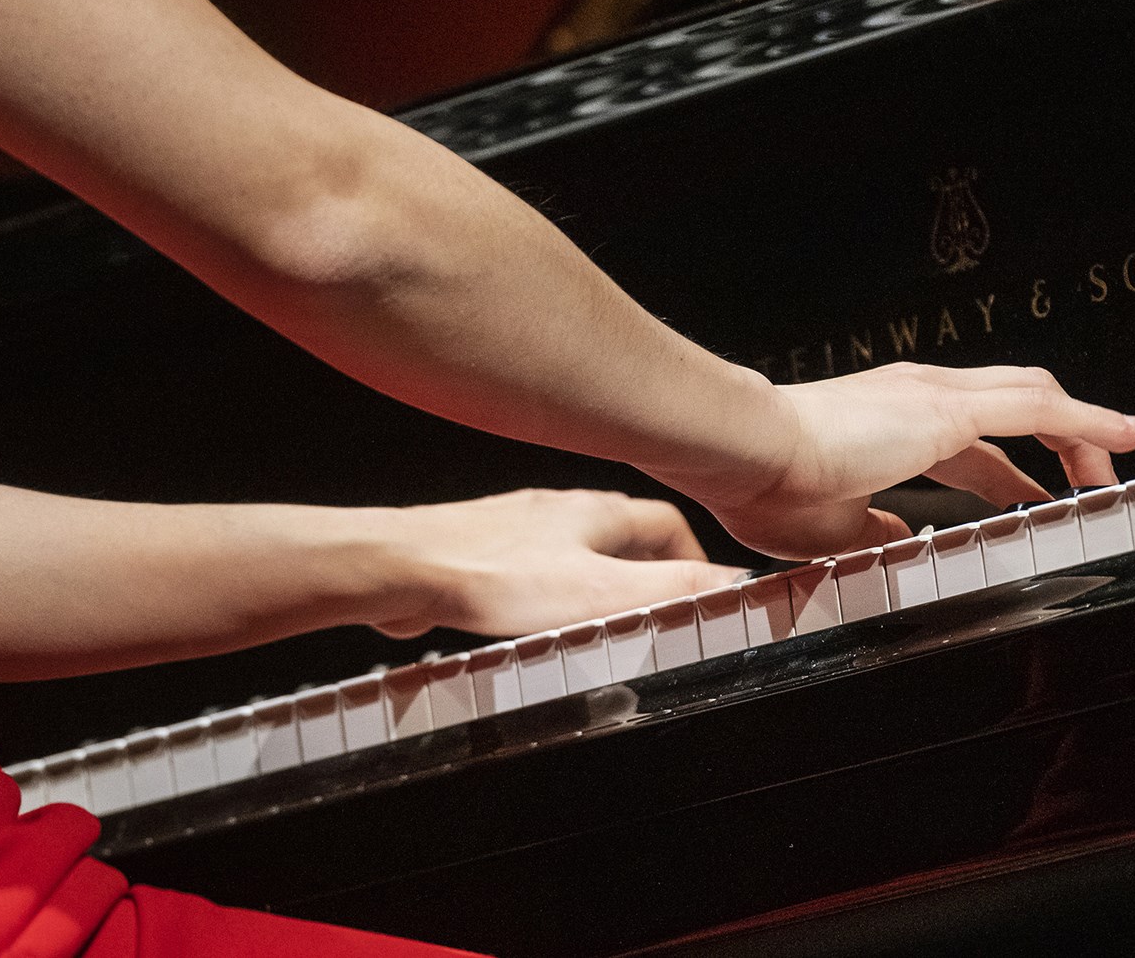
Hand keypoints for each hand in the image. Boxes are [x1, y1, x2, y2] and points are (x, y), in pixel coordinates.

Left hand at [354, 489, 745, 638]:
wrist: (402, 569)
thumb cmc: (489, 576)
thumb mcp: (600, 593)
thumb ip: (669, 591)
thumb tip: (732, 584)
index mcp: (597, 512)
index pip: (668, 523)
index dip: (693, 558)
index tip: (702, 592)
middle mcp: (559, 512)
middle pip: (623, 534)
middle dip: (648, 570)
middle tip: (659, 608)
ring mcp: (518, 528)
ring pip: (576, 550)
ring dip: (599, 582)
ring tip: (607, 622)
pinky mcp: (482, 552)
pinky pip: (532, 569)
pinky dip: (551, 594)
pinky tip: (539, 623)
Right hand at [661, 363, 1134, 559]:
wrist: (743, 449)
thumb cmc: (761, 485)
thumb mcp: (831, 529)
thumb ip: (874, 531)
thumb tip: (901, 538)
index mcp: (885, 425)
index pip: (968, 446)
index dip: (1006, 475)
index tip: (1027, 499)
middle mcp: (913, 399)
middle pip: (1010, 412)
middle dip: (1055, 448)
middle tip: (1083, 483)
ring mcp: (931, 396)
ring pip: (1032, 400)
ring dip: (1080, 434)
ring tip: (1118, 461)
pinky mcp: (946, 408)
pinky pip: (1039, 411)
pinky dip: (1087, 423)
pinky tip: (1124, 438)